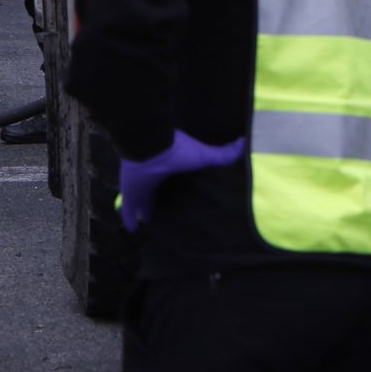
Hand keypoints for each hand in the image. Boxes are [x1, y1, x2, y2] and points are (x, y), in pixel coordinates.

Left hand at [118, 130, 245, 230]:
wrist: (151, 145)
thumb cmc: (178, 150)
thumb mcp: (204, 156)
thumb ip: (222, 155)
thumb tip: (243, 143)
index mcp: (169, 169)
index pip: (170, 183)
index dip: (172, 191)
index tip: (178, 201)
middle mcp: (154, 178)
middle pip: (154, 193)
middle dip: (157, 202)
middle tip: (162, 215)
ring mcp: (139, 186)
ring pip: (140, 201)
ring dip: (143, 210)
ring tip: (148, 222)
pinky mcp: (130, 194)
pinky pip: (127, 209)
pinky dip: (128, 218)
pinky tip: (131, 228)